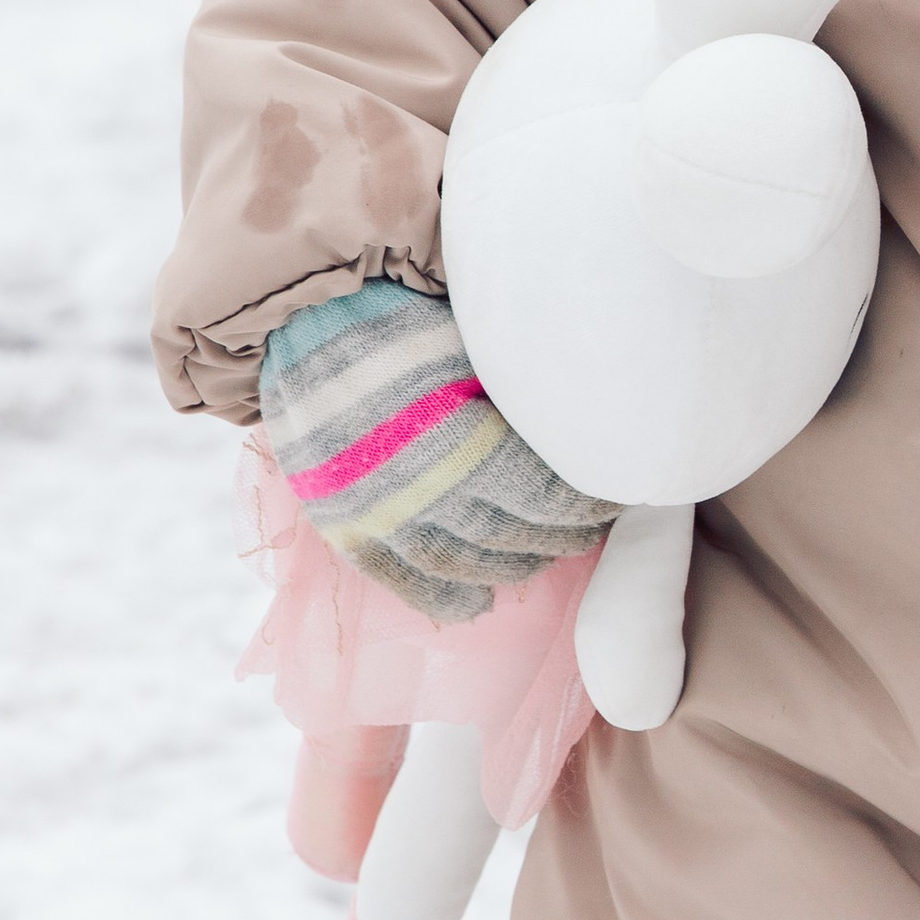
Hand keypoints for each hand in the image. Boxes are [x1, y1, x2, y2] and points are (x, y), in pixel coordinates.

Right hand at [258, 278, 616, 622]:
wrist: (303, 320)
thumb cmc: (404, 320)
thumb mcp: (477, 345)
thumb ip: (521, 395)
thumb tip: (582, 421)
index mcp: (465, 442)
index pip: (551, 498)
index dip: (591, 503)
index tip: (616, 496)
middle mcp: (426, 492)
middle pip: (516, 536)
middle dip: (562, 535)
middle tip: (588, 525)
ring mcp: (383, 516)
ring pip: (468, 565)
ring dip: (515, 566)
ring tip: (541, 551)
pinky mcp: (347, 527)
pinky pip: (403, 582)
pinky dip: (444, 597)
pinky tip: (479, 600)